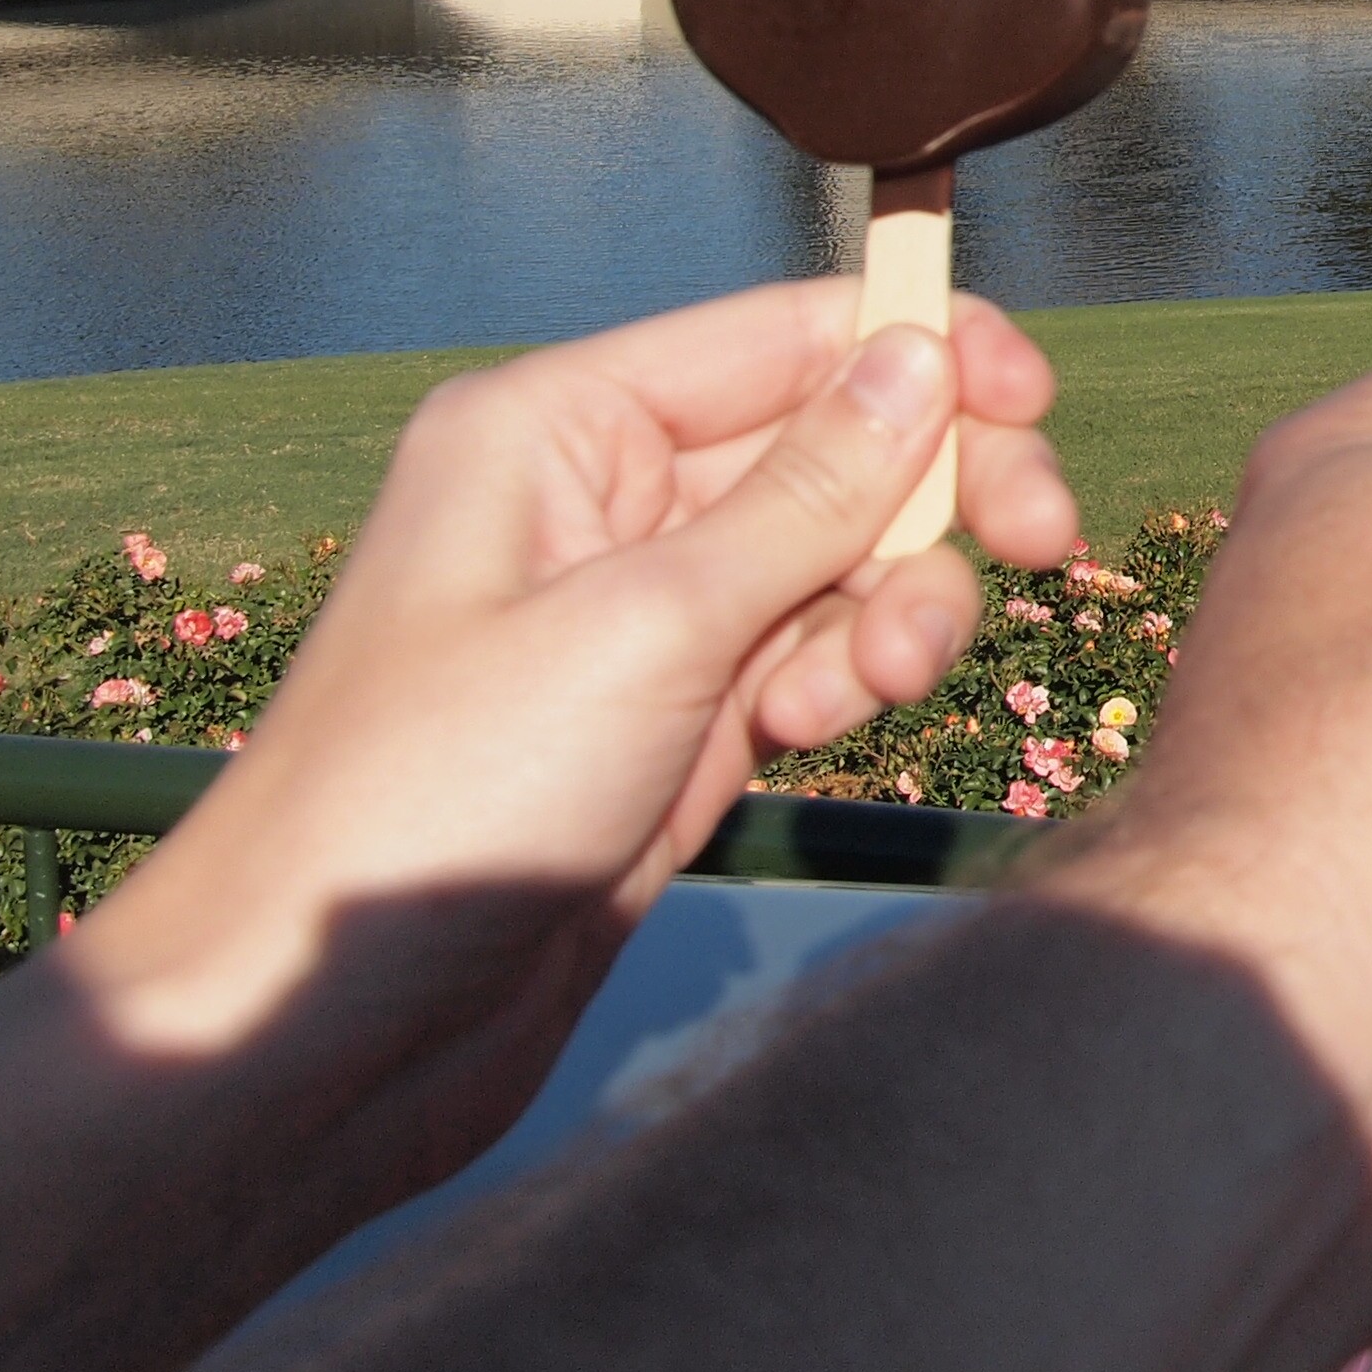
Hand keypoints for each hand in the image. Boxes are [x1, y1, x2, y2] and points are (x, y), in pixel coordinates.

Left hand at [79, 279, 1077, 1072]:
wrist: (328, 1034)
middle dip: (938, 493)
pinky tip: (817, 732)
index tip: (1034, 408)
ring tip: (881, 684)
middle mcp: (605, 502)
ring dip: (898, 608)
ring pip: (846, 559)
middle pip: (837, 444)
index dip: (923, 353)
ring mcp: (647, 618)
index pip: (787, 336)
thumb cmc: (433, 802)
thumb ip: (806, 492)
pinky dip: (849, 681)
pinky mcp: (681, 720)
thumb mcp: (645, 624)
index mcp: (561, 428)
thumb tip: (922, 357)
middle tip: (1043, 543)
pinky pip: (818, 655)